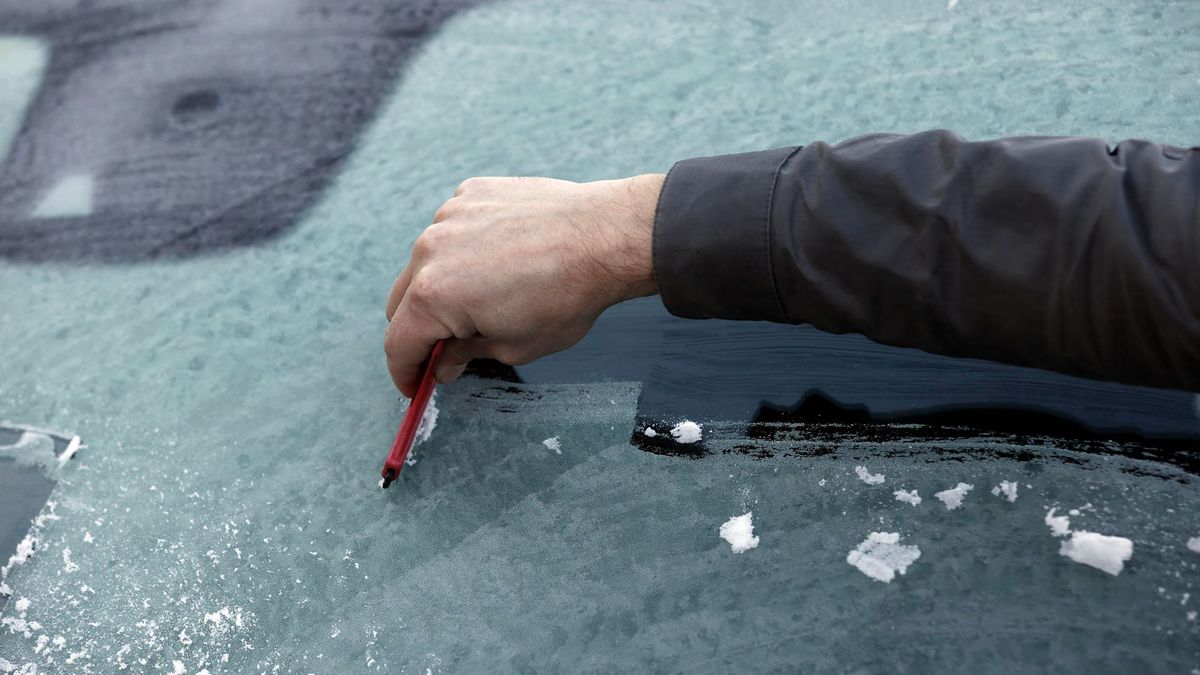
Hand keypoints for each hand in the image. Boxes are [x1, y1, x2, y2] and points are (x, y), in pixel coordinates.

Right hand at [385, 174, 664, 396]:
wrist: (606, 235)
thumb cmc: (567, 296)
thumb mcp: (515, 346)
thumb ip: (467, 354)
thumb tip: (444, 362)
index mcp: (433, 296)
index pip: (398, 344)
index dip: (404, 372)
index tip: (414, 385)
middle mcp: (429, 251)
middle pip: (402, 303)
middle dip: (419, 331)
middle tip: (448, 348)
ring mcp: (448, 216)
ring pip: (425, 262)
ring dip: (440, 285)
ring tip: (484, 298)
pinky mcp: (471, 193)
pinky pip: (451, 229)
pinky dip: (463, 249)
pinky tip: (499, 259)